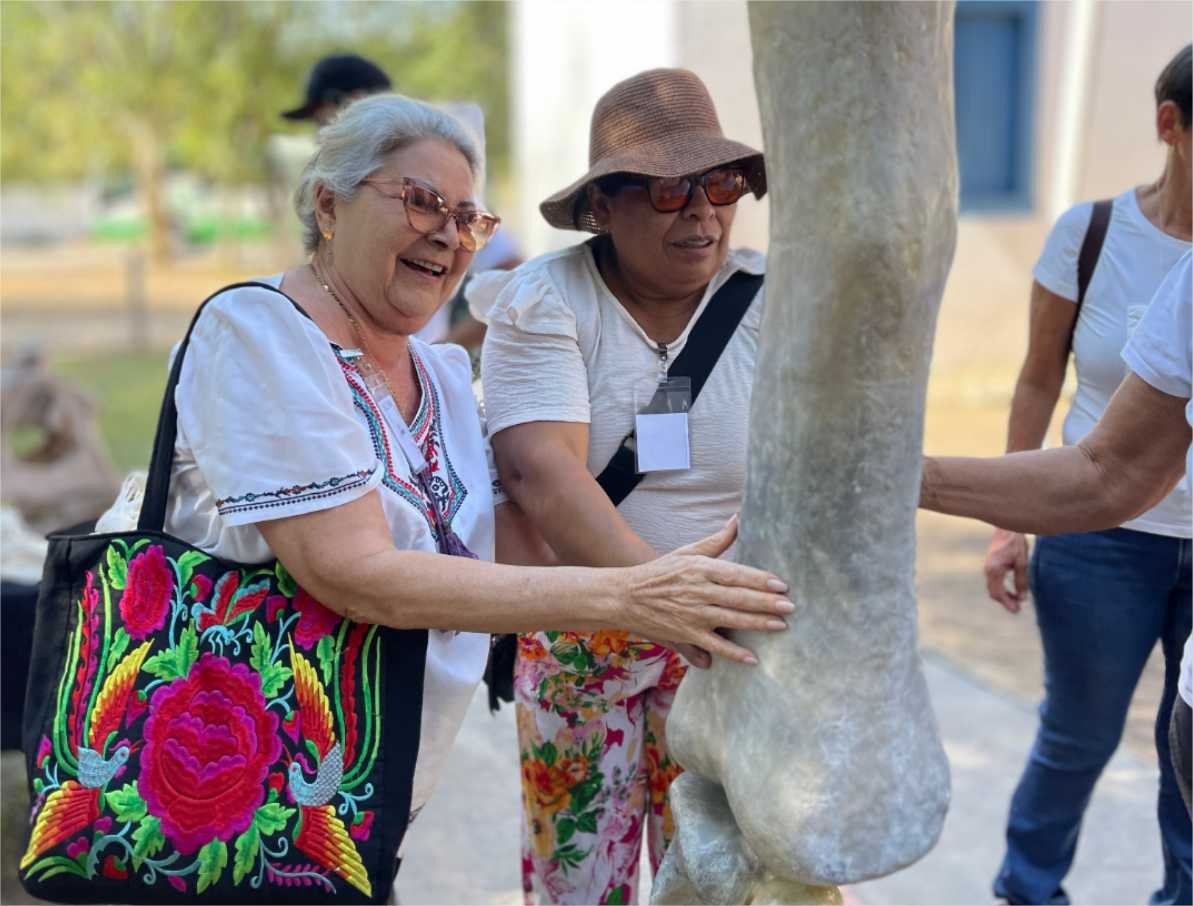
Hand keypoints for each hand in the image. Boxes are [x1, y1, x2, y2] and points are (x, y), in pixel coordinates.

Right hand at [618, 517, 792, 664]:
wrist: (624, 596)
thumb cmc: (660, 572)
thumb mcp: (687, 552)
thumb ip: (716, 540)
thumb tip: (738, 519)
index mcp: (699, 569)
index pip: (735, 573)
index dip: (759, 579)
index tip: (781, 584)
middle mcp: (697, 591)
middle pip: (738, 597)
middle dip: (766, 602)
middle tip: (790, 606)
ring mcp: (692, 614)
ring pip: (731, 620)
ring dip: (757, 623)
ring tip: (781, 626)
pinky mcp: (686, 633)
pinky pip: (714, 645)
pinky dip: (733, 653)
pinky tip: (752, 658)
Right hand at [983, 528, 1028, 612]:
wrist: (1006, 527)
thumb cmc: (1015, 543)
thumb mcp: (1021, 563)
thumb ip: (1021, 581)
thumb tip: (1022, 598)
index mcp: (994, 570)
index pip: (998, 593)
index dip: (1007, 604)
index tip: (1017, 610)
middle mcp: (988, 570)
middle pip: (993, 593)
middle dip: (1005, 601)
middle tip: (1018, 608)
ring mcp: (987, 568)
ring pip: (992, 588)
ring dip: (1003, 595)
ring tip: (1016, 599)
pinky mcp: (990, 565)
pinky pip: (993, 582)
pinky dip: (1001, 588)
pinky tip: (1011, 589)